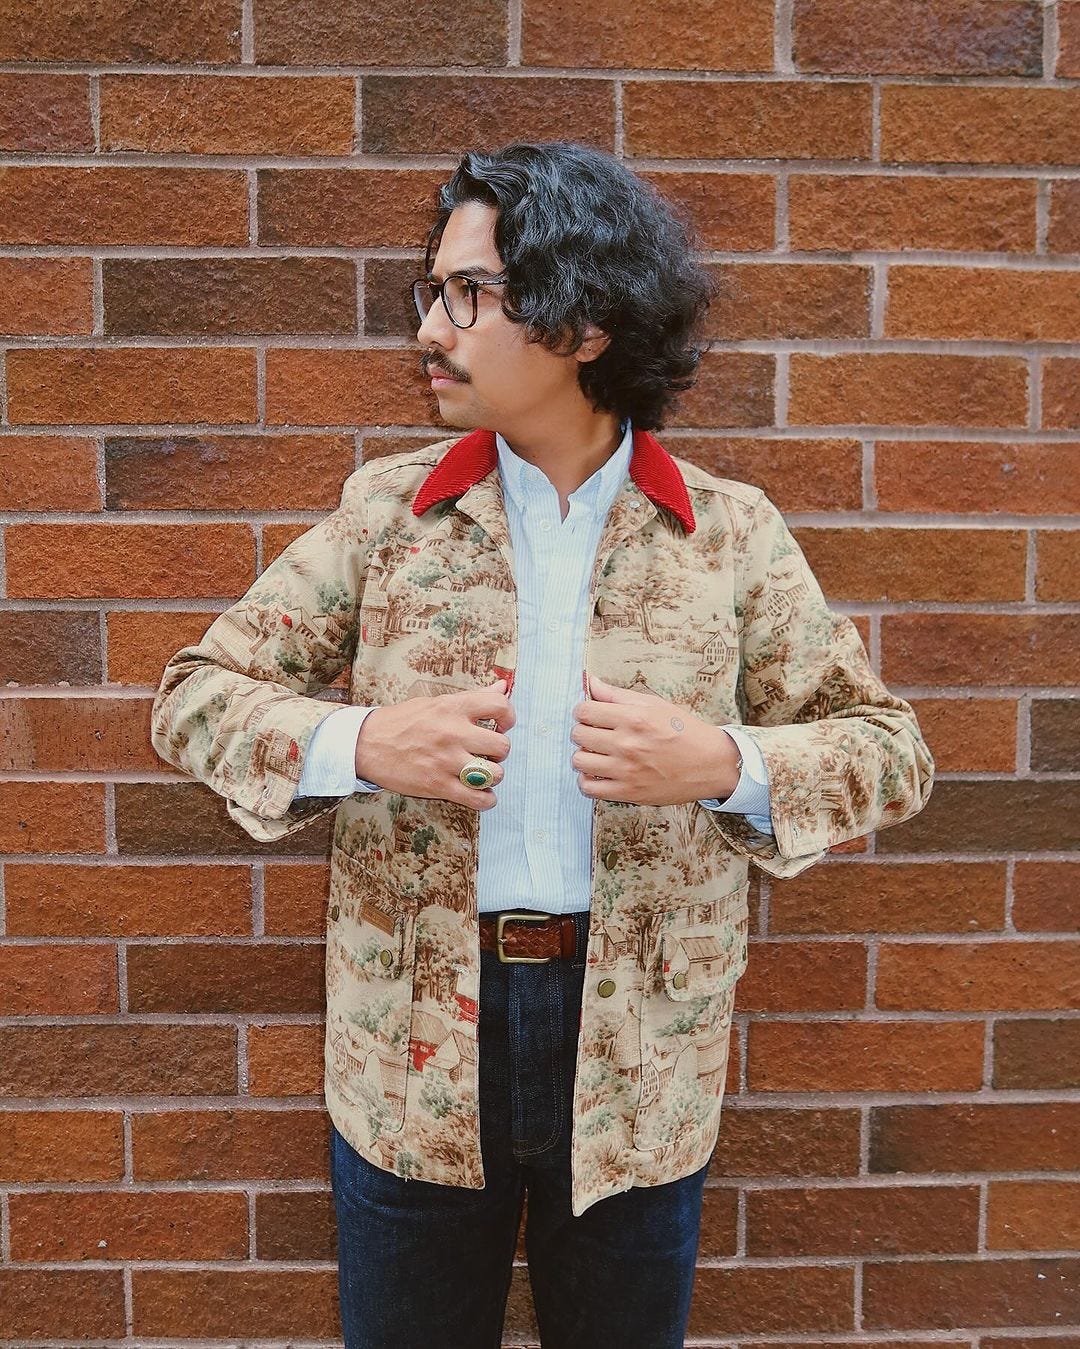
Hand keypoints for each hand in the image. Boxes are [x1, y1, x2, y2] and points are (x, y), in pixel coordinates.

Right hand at [354, 678, 513, 811]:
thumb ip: (473, 697)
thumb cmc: (401, 721)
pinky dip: (486, 800)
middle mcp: (453, 733)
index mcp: (453, 708)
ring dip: (492, 776)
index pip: (500, 705)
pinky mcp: (438, 786)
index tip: (502, 725)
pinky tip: (480, 793)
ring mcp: (446, 761)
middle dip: (499, 752)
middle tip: (487, 753)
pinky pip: (478, 799)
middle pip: (502, 746)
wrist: (366, 744)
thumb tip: (503, 685)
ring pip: (495, 774)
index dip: (508, 717)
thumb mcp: (436, 702)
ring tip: (480, 773)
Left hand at [570, 675, 740, 805]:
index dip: (584, 711)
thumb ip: (618, 695)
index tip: (591, 715)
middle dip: (583, 731)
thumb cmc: (684, 732)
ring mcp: (626, 771)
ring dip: (584, 755)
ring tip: (597, 754)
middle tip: (596, 733)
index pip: (584, 711)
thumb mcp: (654, 704)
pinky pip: (589, 788)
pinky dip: (588, 781)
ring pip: (579, 761)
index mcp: (634, 719)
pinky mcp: (628, 793)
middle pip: (578, 735)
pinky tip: (599, 773)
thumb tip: (590, 682)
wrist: (711, 764)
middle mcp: (627, 745)